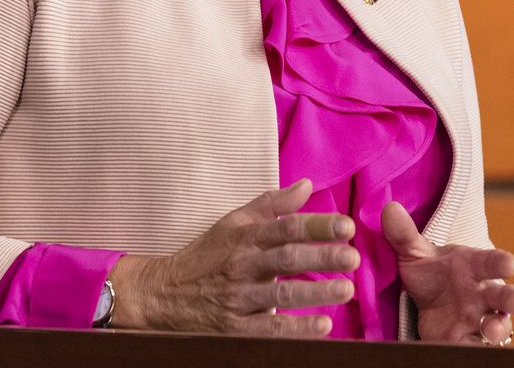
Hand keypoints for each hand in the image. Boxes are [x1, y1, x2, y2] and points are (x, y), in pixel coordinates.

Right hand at [107, 179, 356, 335]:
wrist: (161, 295)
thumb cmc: (206, 256)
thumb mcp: (233, 222)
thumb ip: (272, 205)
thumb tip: (306, 185)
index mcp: (245, 236)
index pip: (285, 226)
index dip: (317, 225)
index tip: (347, 226)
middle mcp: (242, 265)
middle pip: (287, 258)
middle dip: (322, 257)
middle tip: (352, 257)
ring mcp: (238, 298)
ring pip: (280, 294)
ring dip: (316, 293)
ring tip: (346, 289)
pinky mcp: (234, 328)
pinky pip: (269, 329)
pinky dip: (296, 329)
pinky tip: (322, 326)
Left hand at [381, 201, 513, 343]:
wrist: (428, 302)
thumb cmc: (432, 273)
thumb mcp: (415, 253)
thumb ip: (404, 234)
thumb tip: (389, 208)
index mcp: (474, 266)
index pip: (492, 262)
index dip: (503, 262)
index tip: (511, 264)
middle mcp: (482, 293)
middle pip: (504, 296)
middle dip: (512, 298)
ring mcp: (478, 319)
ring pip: (498, 325)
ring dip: (498, 328)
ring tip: (493, 331)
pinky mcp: (466, 340)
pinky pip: (475, 346)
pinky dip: (475, 349)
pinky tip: (467, 349)